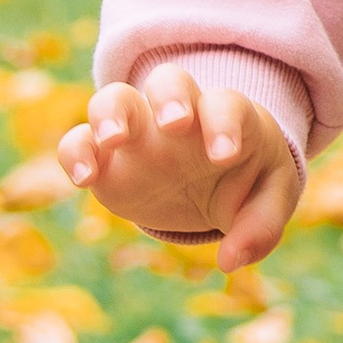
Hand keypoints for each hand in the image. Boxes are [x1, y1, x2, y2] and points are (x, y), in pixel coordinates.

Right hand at [60, 70, 302, 270]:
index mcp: (227, 117)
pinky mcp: (106, 158)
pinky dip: (74, 152)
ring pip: (115, 98)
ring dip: (110, 113)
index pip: (225, 105)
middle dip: (170, 97)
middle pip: (168, 81)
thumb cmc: (248, 181)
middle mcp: (180, 115)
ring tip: (112, 140)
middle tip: (175, 124)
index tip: (224, 156)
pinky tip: (83, 180)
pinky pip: (80, 141)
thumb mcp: (269, 202)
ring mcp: (139, 131)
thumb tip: (233, 261)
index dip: (224, 124)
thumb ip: (260, 228)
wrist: (213, 183)